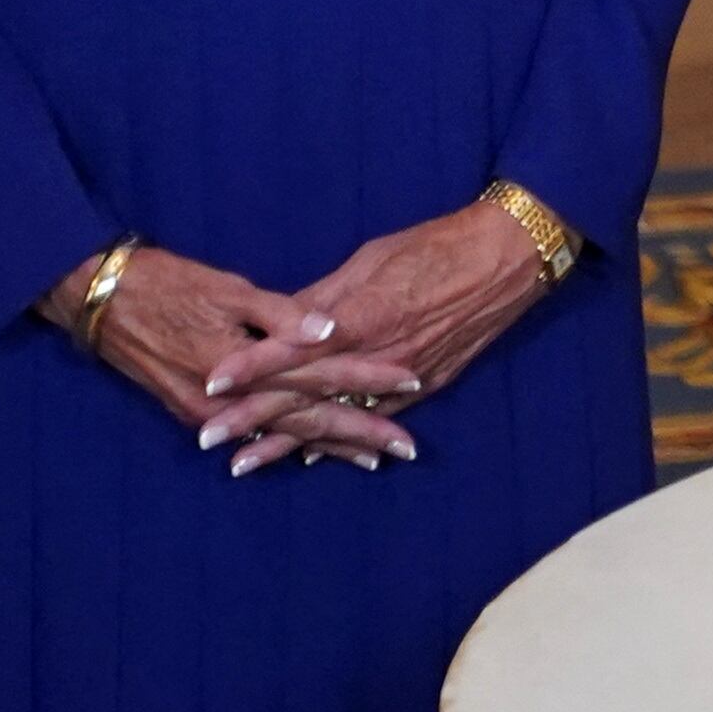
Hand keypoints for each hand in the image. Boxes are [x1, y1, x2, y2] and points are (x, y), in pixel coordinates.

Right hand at [46, 245, 424, 473]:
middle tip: (406, 447)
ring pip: (281, 432)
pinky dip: (284, 441)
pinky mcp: (193, 410)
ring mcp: (207, 413)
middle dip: (358, 431)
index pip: (319, 376)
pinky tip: (309, 450)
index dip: (367, 378)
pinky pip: (251, 432)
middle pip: (306, 418)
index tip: (411, 382)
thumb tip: (330, 330)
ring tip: (370, 457)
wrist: (99, 300)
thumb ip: (282, 316)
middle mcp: (225, 402)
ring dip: (325, 444)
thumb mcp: (228, 291)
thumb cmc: (168, 284)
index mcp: (241, 367)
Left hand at [197, 203, 549, 463]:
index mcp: (363, 318)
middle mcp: (378, 357)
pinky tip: (311, 456)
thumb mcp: (371, 261)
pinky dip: (340, 439)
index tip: (212, 384)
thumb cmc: (436, 247)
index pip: (294, 349)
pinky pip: (374, 417)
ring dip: (287, 442)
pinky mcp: (426, 385)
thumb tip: (280, 323)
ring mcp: (402, 378)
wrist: (506, 259)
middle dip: (253, 418)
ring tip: (243, 464)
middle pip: (305, 394)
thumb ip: (324, 299)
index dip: (251, 368)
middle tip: (206, 439)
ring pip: (335, 416)